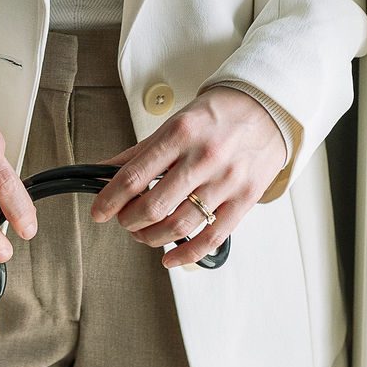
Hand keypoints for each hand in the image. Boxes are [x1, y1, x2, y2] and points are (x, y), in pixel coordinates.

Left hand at [89, 86, 287, 266]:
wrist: (267, 109)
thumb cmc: (218, 115)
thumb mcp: (176, 122)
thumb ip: (141, 151)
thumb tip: (104, 170)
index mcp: (180, 133)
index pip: (134, 175)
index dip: (110, 199)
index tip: (99, 211)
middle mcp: (203, 158)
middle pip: (154, 205)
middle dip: (130, 220)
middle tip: (123, 221)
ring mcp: (226, 181)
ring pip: (179, 226)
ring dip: (152, 238)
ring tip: (143, 234)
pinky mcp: (244, 200)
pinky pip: (211, 238)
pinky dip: (186, 254)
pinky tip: (170, 257)